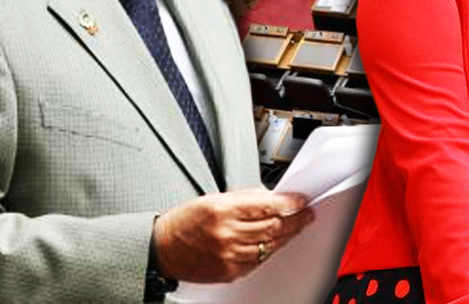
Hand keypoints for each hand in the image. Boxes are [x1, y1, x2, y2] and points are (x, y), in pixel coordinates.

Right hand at [154, 189, 313, 283]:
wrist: (161, 249)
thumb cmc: (184, 222)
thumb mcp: (212, 198)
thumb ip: (244, 197)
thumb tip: (271, 197)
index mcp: (221, 210)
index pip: (267, 206)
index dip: (289, 202)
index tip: (301, 199)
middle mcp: (226, 234)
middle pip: (273, 226)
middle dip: (295, 218)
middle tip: (307, 213)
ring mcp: (228, 255)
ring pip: (270, 244)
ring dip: (288, 235)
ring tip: (298, 226)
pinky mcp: (229, 271)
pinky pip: (259, 260)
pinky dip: (271, 250)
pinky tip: (278, 241)